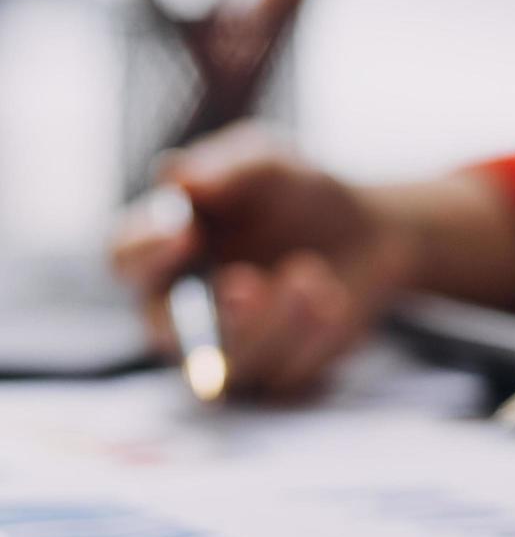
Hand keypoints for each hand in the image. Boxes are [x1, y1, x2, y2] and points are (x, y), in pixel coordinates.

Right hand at [110, 123, 413, 402]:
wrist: (367, 231)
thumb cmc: (295, 194)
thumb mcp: (267, 163)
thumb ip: (226, 168)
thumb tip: (180, 179)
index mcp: (161, 251)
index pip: (126, 260)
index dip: (145, 251)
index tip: (185, 231)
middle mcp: (182, 309)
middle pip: (167, 333)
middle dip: (210, 315)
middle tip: (248, 283)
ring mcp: (228, 347)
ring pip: (231, 364)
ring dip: (274, 321)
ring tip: (312, 274)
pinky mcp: (277, 372)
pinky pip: (286, 373)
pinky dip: (314, 335)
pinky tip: (334, 299)